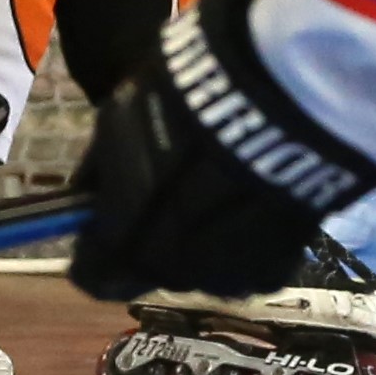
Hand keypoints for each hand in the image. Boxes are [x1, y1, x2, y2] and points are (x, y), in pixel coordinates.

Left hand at [68, 0, 375, 302]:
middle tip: (169, 190)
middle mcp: (171, 272)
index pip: (93, 273)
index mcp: (124, 240)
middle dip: (150, 239)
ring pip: (198, 269)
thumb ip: (102, 169)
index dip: (95, 249)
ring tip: (219, 186)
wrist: (287, 97)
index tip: (105, 223)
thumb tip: (87, 195)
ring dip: (199, 240)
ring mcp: (226, 277)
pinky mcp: (274, 268)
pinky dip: (245, 238)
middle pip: (149, 271)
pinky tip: (255, 195)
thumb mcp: (120, 118)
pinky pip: (245, 263)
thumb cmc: (189, 99)